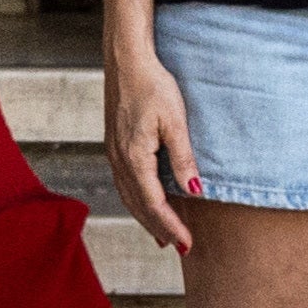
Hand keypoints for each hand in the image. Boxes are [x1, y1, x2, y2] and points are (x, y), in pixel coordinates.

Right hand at [101, 48, 199, 260]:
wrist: (126, 61)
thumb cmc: (152, 86)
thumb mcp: (175, 121)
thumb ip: (183, 158)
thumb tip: (194, 190)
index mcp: (134, 157)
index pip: (154, 203)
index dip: (171, 225)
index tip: (188, 243)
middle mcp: (119, 160)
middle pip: (139, 205)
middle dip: (159, 228)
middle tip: (180, 247)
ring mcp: (114, 154)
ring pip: (129, 197)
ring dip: (146, 218)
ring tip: (162, 235)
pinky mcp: (115, 146)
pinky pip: (125, 184)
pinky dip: (138, 201)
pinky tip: (147, 203)